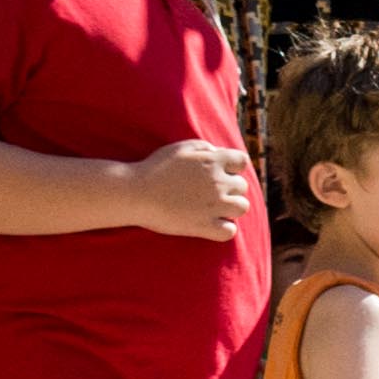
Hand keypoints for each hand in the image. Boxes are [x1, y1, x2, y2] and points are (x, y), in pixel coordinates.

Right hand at [130, 137, 252, 237]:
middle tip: (211, 192)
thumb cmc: (155, 168)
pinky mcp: (205, 226)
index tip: (221, 172)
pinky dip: (224, 228)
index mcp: (213, 162)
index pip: (242, 161)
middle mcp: (218, 183)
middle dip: (230, 188)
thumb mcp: (180, 148)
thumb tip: (218, 153)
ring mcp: (214, 206)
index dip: (233, 166)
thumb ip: (204, 147)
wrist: (136, 194)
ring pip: (242, 208)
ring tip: (214, 208)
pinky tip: (212, 224)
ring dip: (231, 207)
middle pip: (242, 186)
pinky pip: (230, 231)